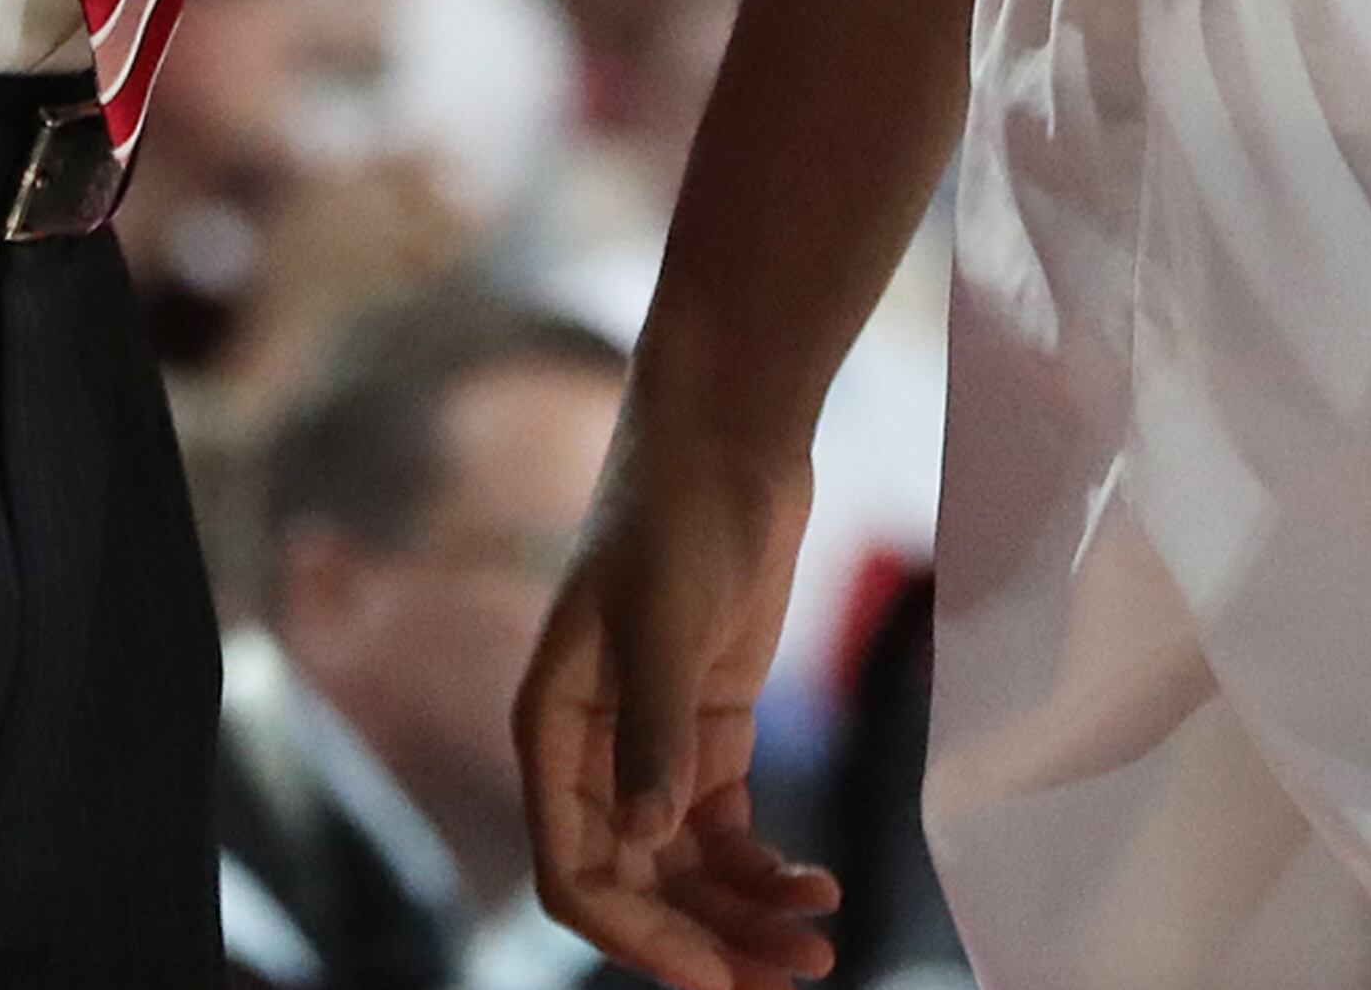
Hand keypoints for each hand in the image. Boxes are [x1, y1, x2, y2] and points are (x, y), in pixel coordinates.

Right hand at [519, 426, 837, 989]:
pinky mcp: (709, 726)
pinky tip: (818, 883)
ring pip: (688, 871)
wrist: (730, 435)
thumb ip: (652, 731)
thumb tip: (646, 841)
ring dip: (745, 916)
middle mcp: (593, 751)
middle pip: (639, 888)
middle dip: (708, 941)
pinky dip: (767, 867)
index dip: (637, 937)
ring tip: (818, 949)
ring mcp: (654, 742)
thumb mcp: (663, 618)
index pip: (575, 871)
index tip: (712, 979)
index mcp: (551, 730)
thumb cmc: (675, 513)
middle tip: (789, 977)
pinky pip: (728, 830)